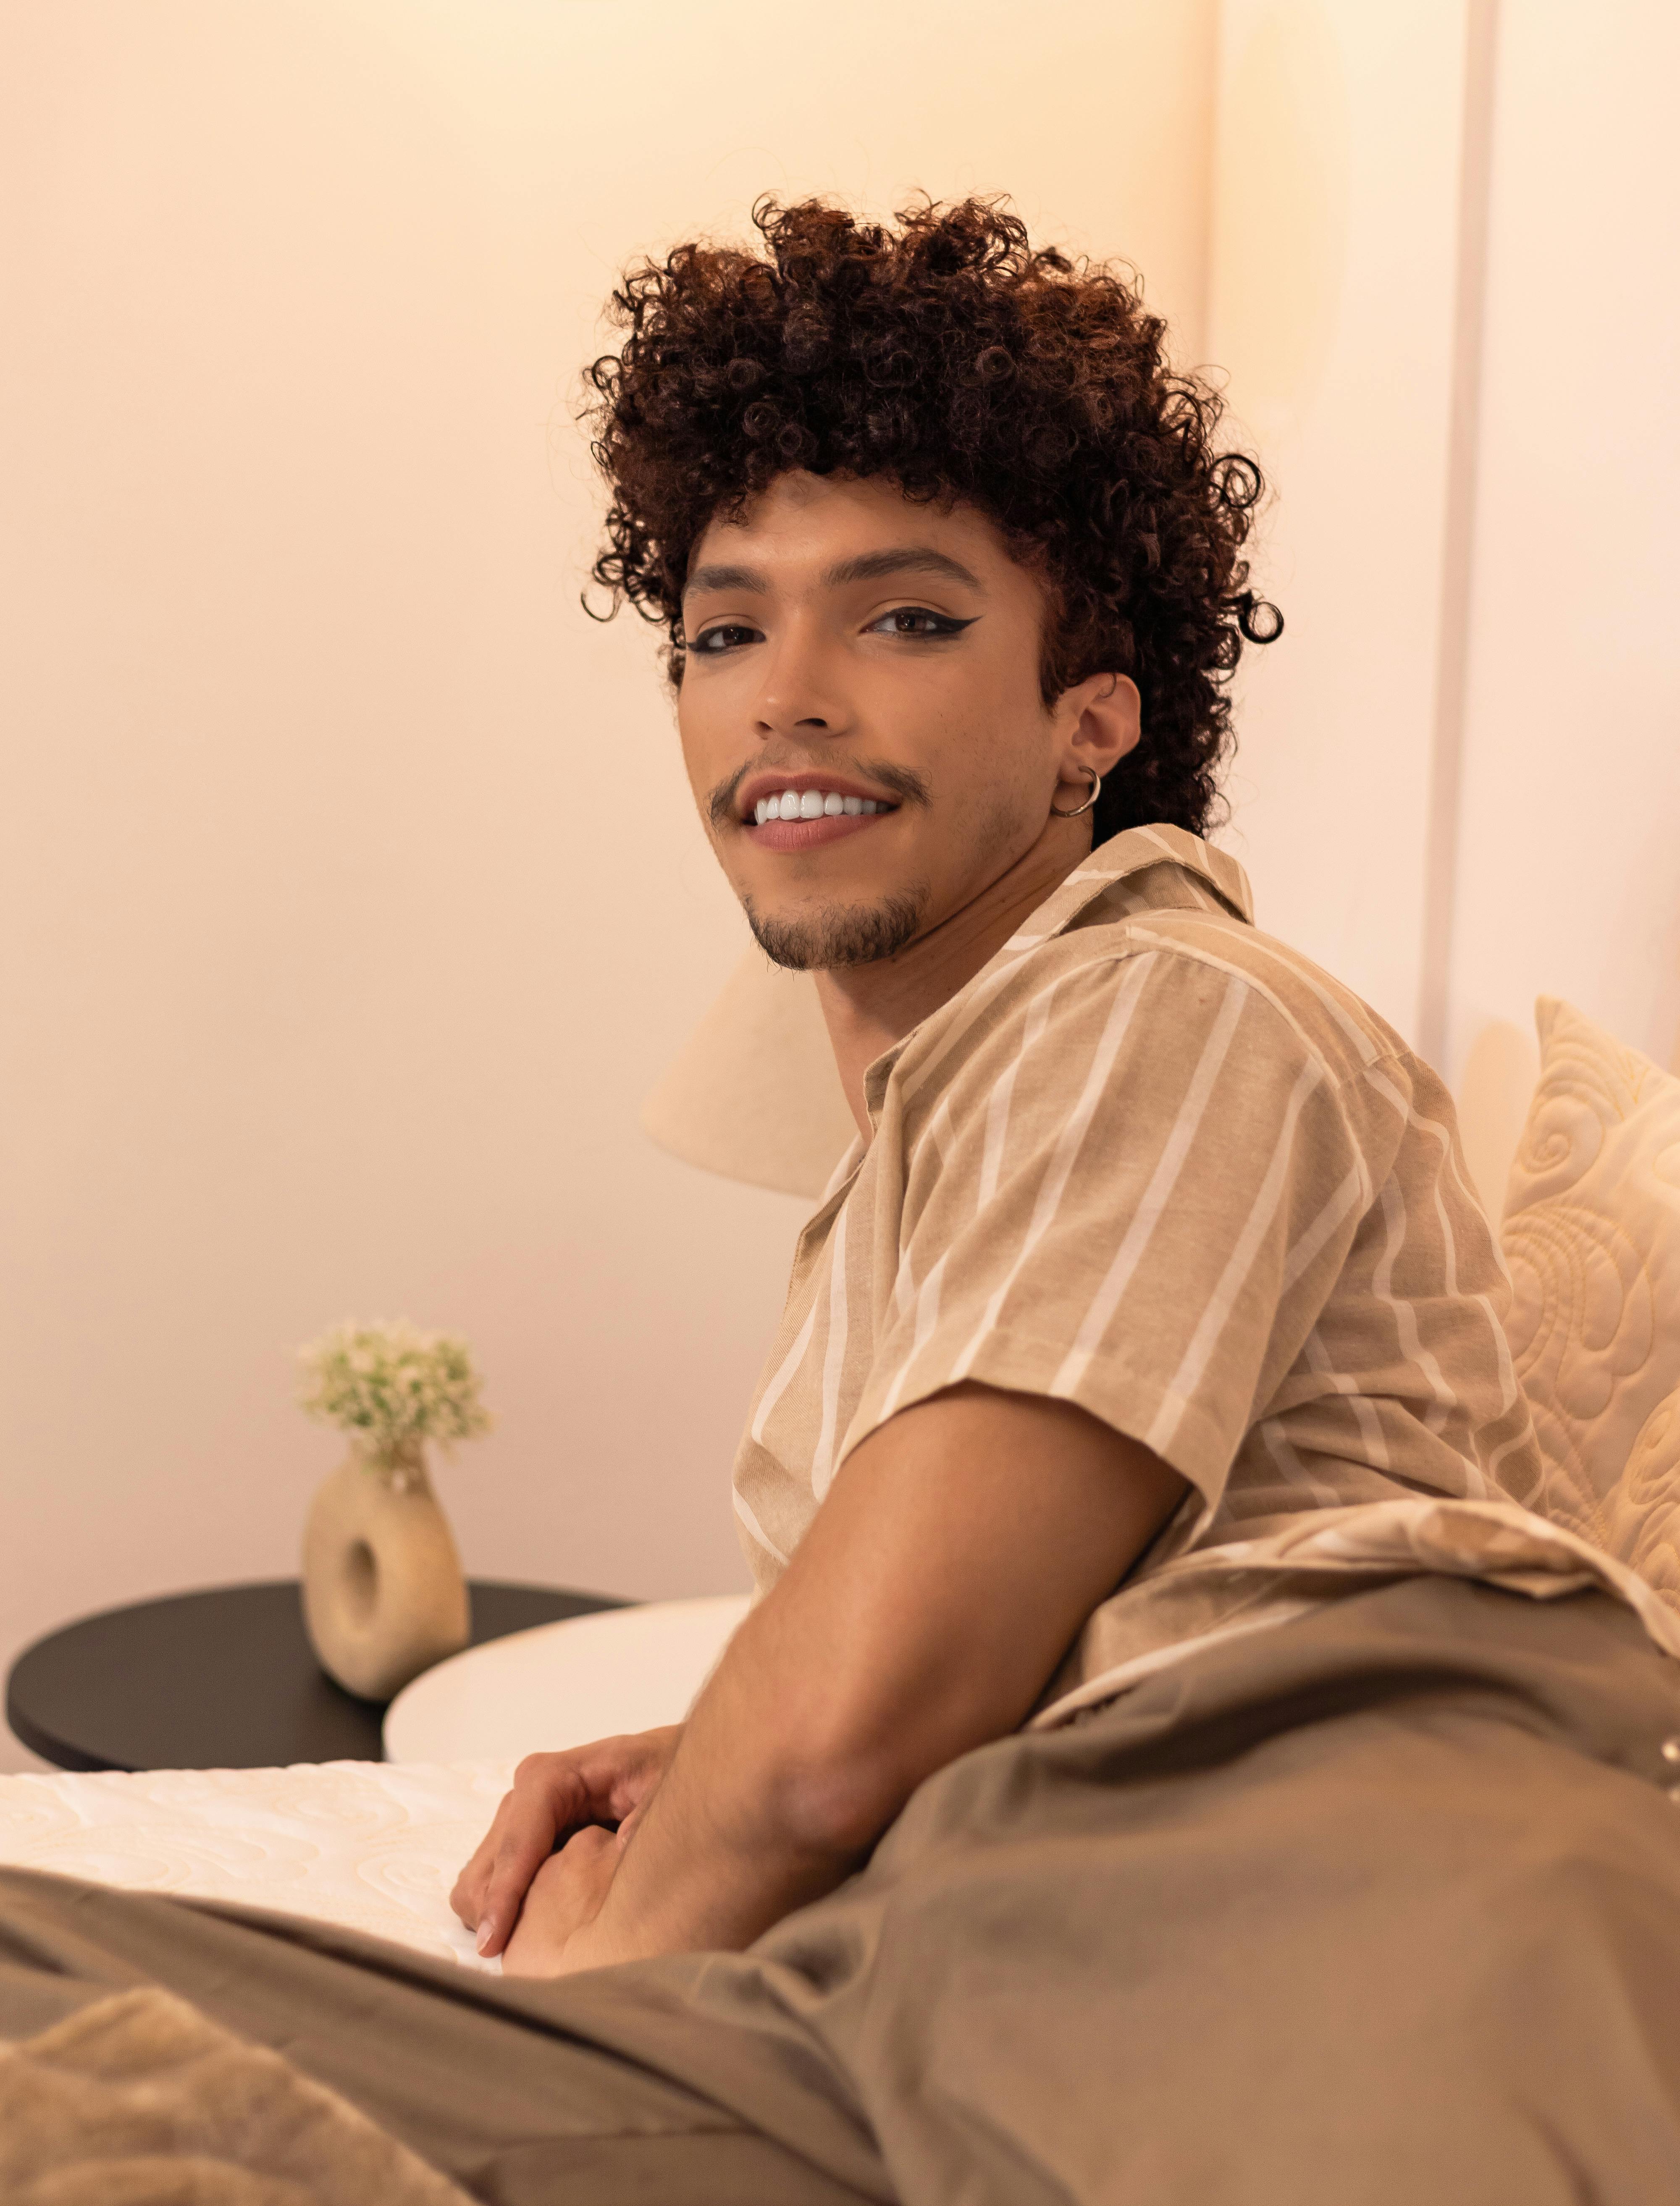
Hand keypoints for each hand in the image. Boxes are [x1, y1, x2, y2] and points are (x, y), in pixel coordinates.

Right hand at [450, 1725, 679, 1957]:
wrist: (656, 1765)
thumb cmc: (658, 1775)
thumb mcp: (663, 1789)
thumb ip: (647, 1818)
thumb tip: (624, 1844)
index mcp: (553, 1778)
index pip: (518, 1842)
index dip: (503, 1894)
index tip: (492, 1943)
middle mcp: (525, 1793)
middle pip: (488, 1864)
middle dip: (491, 1914)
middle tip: (516, 1963)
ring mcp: (518, 1816)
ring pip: (479, 1877)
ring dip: (491, 1915)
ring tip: (525, 1951)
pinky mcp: (518, 1837)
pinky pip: (490, 1881)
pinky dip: (499, 1910)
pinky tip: (531, 1929)